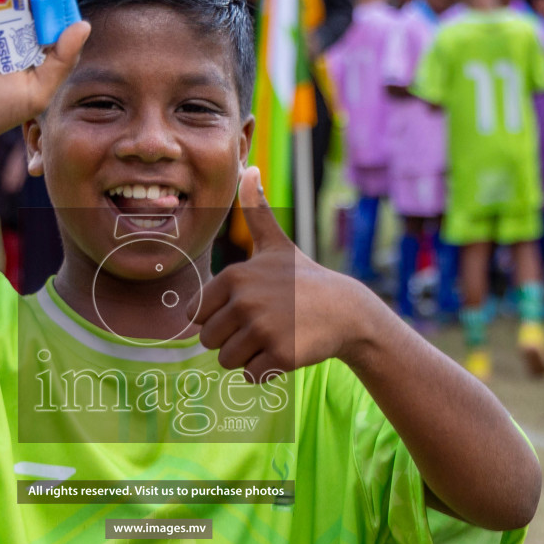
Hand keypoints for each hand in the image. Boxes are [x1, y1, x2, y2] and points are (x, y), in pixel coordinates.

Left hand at [188, 167, 377, 381]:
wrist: (346, 311)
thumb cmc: (304, 279)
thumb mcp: (276, 244)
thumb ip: (255, 210)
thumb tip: (248, 167)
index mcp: (234, 276)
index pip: (196, 316)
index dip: (220, 318)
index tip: (249, 308)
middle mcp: (244, 301)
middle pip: (209, 341)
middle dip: (232, 341)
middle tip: (264, 326)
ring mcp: (261, 329)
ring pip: (227, 361)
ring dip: (248, 357)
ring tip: (274, 338)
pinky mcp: (278, 355)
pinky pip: (250, 376)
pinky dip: (265, 373)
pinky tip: (286, 352)